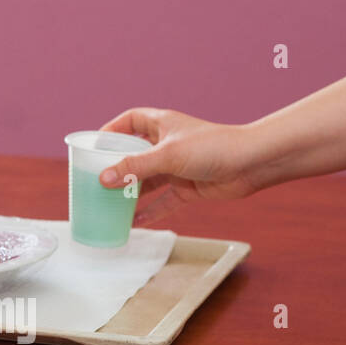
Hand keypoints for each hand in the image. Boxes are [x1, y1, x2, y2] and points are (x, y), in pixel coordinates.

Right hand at [97, 107, 263, 201]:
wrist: (251, 164)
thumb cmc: (213, 147)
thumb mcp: (167, 155)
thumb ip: (134, 168)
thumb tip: (103, 180)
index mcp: (162, 124)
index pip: (129, 121)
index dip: (111, 130)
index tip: (94, 145)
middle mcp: (167, 144)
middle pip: (134, 154)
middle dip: (116, 167)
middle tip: (95, 181)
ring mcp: (177, 167)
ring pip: (147, 180)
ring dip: (130, 193)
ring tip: (109, 206)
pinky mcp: (187, 187)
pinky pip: (163, 201)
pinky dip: (150, 211)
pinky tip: (135, 223)